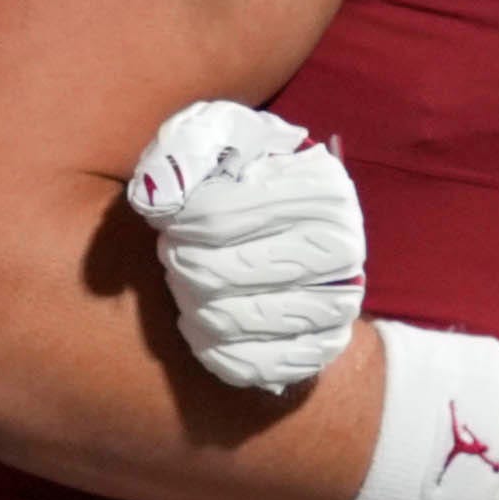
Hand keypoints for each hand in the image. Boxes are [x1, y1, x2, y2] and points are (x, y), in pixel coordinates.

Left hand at [125, 98, 361, 394]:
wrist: (286, 225)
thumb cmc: (239, 171)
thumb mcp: (214, 134)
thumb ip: (183, 148)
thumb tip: (157, 199)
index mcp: (320, 190)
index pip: (213, 221)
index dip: (176, 223)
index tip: (172, 217)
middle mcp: (341, 249)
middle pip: (216, 276)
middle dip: (180, 262)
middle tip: (178, 250)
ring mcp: (337, 305)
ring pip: (227, 321)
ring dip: (190, 303)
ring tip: (192, 280)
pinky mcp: (320, 350)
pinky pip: (248, 365)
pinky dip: (210, 347)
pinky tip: (203, 320)